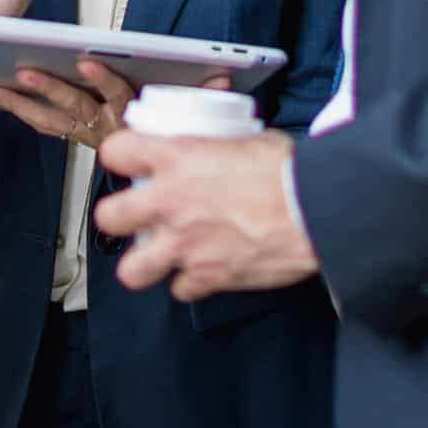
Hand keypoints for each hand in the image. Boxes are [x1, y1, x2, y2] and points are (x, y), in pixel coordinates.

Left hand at [0, 62, 229, 150]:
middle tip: (25, 72)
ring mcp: (92, 137)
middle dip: (50, 89)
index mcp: (137, 125)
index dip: (103, 80)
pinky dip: (26, 112)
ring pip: (55, 120)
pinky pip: (49, 128)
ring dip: (24, 104)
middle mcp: (111, 133)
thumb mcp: (202, 133)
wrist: (176, 207)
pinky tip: (3, 97)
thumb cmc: (182, 163)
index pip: (120, 98)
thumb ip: (207, 100)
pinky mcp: (82, 138)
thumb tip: (222, 77)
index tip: (86, 61)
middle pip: (78, 107)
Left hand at [93, 129, 319, 299]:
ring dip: (144, 263)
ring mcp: (185, 244)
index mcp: (177, 158)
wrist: (318, 210)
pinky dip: (190, 282)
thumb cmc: (290, 171)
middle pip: (109, 216)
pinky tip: (203, 269)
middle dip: (118, 215)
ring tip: (159, 254)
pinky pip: (181, 289)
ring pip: (132, 269)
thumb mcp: (247, 138)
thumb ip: (219, 144)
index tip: (128, 159)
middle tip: (135, 214)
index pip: (115, 151)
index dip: (119, 155)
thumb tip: (220, 143)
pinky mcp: (208, 275)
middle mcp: (170, 202)